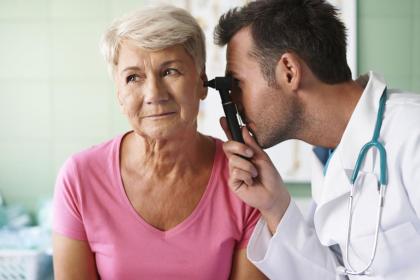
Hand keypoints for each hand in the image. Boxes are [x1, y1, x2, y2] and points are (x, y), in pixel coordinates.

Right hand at [220, 117, 290, 233]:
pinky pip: (235, 172)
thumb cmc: (270, 176)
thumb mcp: (262, 157)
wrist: (274, 194)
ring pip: (233, 160)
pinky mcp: (233, 182)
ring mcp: (234, 171)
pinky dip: (247, 176)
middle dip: (239, 147)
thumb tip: (243, 128)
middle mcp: (237, 161)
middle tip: (251, 154)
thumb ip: (252, 144)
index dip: (227, 129)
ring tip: (255, 174)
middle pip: (227, 146)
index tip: (223, 119)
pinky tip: (251, 182)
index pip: (233, 139)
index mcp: (244, 153)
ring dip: (248, 166)